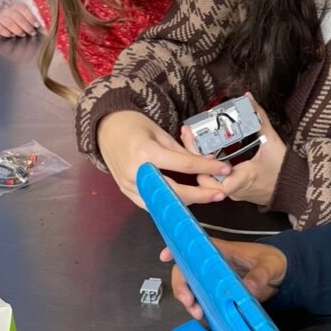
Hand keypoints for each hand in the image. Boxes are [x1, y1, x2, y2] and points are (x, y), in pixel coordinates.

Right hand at [0, 3, 39, 37]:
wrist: (3, 30)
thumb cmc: (18, 26)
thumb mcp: (27, 23)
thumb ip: (34, 24)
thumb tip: (45, 29)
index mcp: (16, 8)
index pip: (23, 9)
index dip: (30, 17)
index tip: (37, 25)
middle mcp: (7, 11)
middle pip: (16, 15)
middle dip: (26, 25)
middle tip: (32, 32)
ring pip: (8, 21)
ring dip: (17, 29)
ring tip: (23, 34)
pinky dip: (6, 32)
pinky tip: (11, 35)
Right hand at [97, 110, 230, 208]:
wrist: (105, 129)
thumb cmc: (133, 125)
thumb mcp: (160, 132)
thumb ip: (181, 151)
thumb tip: (206, 163)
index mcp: (147, 153)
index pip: (184, 165)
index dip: (207, 168)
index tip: (225, 169)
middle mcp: (137, 173)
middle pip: (175, 191)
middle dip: (201, 195)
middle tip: (220, 193)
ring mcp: (129, 186)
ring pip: (163, 203)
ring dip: (187, 203)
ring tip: (206, 197)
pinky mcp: (126, 192)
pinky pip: (150, 205)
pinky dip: (168, 205)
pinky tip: (184, 203)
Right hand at [160, 238, 287, 320]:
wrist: (282, 276)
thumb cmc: (273, 261)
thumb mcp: (269, 266)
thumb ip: (260, 275)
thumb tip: (248, 288)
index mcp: (221, 251)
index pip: (195, 246)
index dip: (177, 249)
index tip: (164, 256)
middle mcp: (212, 264)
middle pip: (186, 269)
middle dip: (181, 285)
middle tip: (188, 301)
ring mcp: (213, 279)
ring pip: (190, 286)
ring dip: (188, 299)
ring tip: (197, 312)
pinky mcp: (217, 294)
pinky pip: (201, 299)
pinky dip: (198, 308)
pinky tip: (203, 316)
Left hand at [184, 95, 286, 207]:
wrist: (296, 188)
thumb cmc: (284, 169)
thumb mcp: (272, 141)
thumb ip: (259, 118)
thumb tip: (248, 99)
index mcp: (242, 179)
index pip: (212, 180)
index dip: (201, 165)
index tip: (198, 146)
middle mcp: (235, 190)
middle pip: (203, 181)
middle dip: (194, 160)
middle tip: (188, 137)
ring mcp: (235, 193)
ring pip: (208, 184)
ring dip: (200, 165)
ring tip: (193, 143)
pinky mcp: (236, 192)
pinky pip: (217, 183)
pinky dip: (209, 169)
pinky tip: (205, 154)